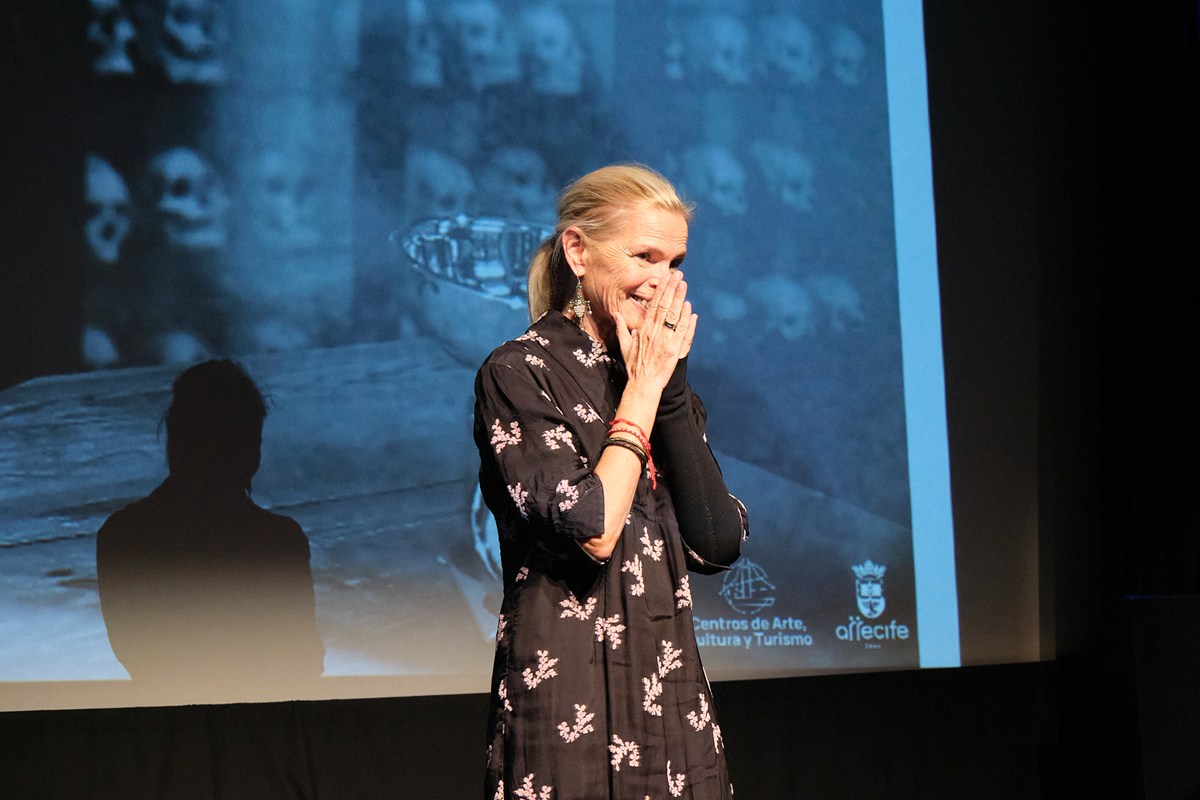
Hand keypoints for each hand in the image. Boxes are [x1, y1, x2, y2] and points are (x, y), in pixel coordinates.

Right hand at [614, 270, 697, 391]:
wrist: (643, 385)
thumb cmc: (634, 366)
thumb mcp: (624, 346)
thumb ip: (621, 328)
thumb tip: (616, 314)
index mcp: (644, 330)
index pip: (653, 305)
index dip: (661, 291)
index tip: (666, 278)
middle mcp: (655, 333)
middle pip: (665, 307)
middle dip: (672, 289)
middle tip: (678, 275)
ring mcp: (666, 341)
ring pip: (674, 316)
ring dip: (680, 300)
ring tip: (684, 285)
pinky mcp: (675, 351)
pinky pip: (683, 333)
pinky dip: (687, 321)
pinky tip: (690, 309)